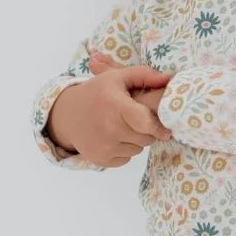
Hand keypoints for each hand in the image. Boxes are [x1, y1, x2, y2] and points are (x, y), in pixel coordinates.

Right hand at [46, 58, 171, 167]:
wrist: (67, 115)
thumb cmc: (98, 93)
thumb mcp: (117, 78)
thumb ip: (144, 75)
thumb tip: (168, 79)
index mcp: (115, 106)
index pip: (146, 123)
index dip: (159, 127)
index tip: (165, 130)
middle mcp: (110, 128)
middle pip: (146, 138)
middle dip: (146, 131)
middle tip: (136, 121)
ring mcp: (105, 146)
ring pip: (138, 150)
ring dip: (135, 141)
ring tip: (123, 127)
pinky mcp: (101, 159)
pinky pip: (126, 159)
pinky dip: (124, 151)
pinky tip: (114, 138)